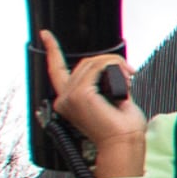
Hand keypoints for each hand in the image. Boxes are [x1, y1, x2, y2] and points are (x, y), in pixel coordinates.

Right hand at [40, 31, 145, 175]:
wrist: (123, 143)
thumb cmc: (121, 128)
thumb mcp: (111, 100)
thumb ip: (105, 84)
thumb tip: (114, 69)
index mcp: (68, 101)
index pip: (56, 70)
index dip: (51, 50)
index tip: (46, 35)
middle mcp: (65, 99)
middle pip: (84, 64)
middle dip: (108, 62)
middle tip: (130, 72)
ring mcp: (70, 97)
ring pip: (92, 63)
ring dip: (115, 64)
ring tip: (130, 76)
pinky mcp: (80, 95)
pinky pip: (98, 67)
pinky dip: (114, 66)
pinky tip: (125, 77)